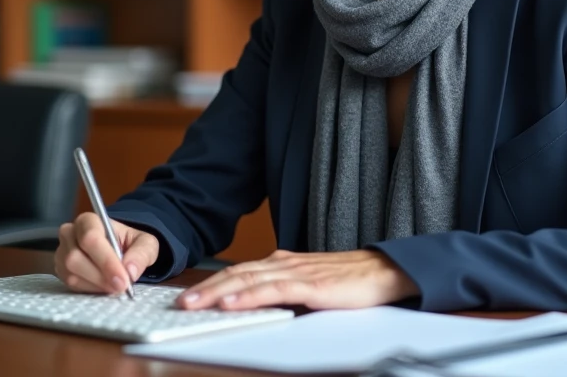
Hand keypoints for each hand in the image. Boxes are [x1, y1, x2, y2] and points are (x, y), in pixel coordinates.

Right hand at [55, 212, 158, 294]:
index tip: (123, 279)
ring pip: (71, 273)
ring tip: (114, 286)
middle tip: (121, 287)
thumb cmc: (129, 242)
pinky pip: (70, 284)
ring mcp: (62, 253)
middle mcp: (70, 234)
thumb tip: (130, 271)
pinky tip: (104, 287)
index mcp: (88, 220)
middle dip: (101, 276)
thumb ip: (141, 254)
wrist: (119, 249)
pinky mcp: (61, 270)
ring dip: (96, 284)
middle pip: (75, 258)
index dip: (106, 261)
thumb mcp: (145, 243)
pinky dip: (89, 289)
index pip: (90, 238)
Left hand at [177, 249, 418, 310]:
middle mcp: (285, 263)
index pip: (240, 271)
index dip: (212, 282)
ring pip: (249, 280)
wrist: (386, 271)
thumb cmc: (352, 280)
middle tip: (180, 302)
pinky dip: (249, 297)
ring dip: (217, 292)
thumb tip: (260, 303)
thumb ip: (286, 290)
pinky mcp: (311, 286)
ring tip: (194, 303)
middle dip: (206, 288)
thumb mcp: (311, 285)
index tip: (190, 295)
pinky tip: (232, 303)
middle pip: (237, 274)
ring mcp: (297, 272)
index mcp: (283, 263)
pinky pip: (273, 291)